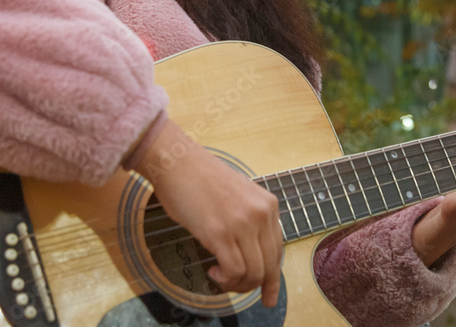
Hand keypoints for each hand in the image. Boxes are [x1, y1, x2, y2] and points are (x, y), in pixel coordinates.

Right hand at [136, 120, 283, 306]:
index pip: (278, 250)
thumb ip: (250, 221)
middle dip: (256, 286)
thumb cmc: (200, 179)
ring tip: (220, 276)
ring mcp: (242, 223)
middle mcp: (261, 214)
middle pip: (269, 265)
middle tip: (237, 290)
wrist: (177, 162)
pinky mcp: (220, 233)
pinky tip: (213, 271)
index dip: (273, 277)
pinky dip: (225, 280)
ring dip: (236, 284)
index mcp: (268, 204)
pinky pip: (234, 271)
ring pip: (254, 273)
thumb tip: (250, 254)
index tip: (267, 293)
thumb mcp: (239, 197)